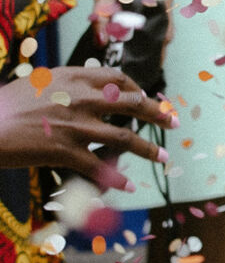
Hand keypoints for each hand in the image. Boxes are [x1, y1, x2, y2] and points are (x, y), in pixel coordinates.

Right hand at [0, 62, 171, 183]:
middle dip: (156, 113)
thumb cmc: (6, 104)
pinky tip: (128, 185)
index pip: (116, 79)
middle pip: (131, 104)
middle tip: (171, 122)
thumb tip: (86, 87)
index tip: (146, 98)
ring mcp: (76, 126)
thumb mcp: (38, 82)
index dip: (136, 89)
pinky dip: (116, 178)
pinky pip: (99, 167)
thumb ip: (65, 84)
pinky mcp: (65, 151)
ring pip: (124, 138)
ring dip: (148, 149)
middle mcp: (80, 99)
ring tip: (163, 157)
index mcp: (73, 77)